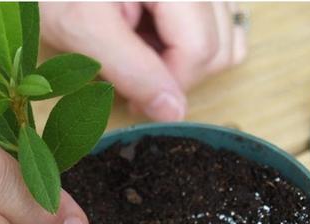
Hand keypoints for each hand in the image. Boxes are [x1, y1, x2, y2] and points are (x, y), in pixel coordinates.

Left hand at [41, 2, 247, 120]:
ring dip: (183, 60)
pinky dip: (193, 44)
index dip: (167, 85)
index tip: (130, 96)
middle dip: (174, 74)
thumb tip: (175, 112)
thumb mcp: (83, 28)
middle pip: (218, 47)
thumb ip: (132, 71)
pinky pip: (222, 25)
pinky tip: (155, 39)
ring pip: (227, 40)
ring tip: (137, 49)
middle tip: (128, 74)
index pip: (200, 50)